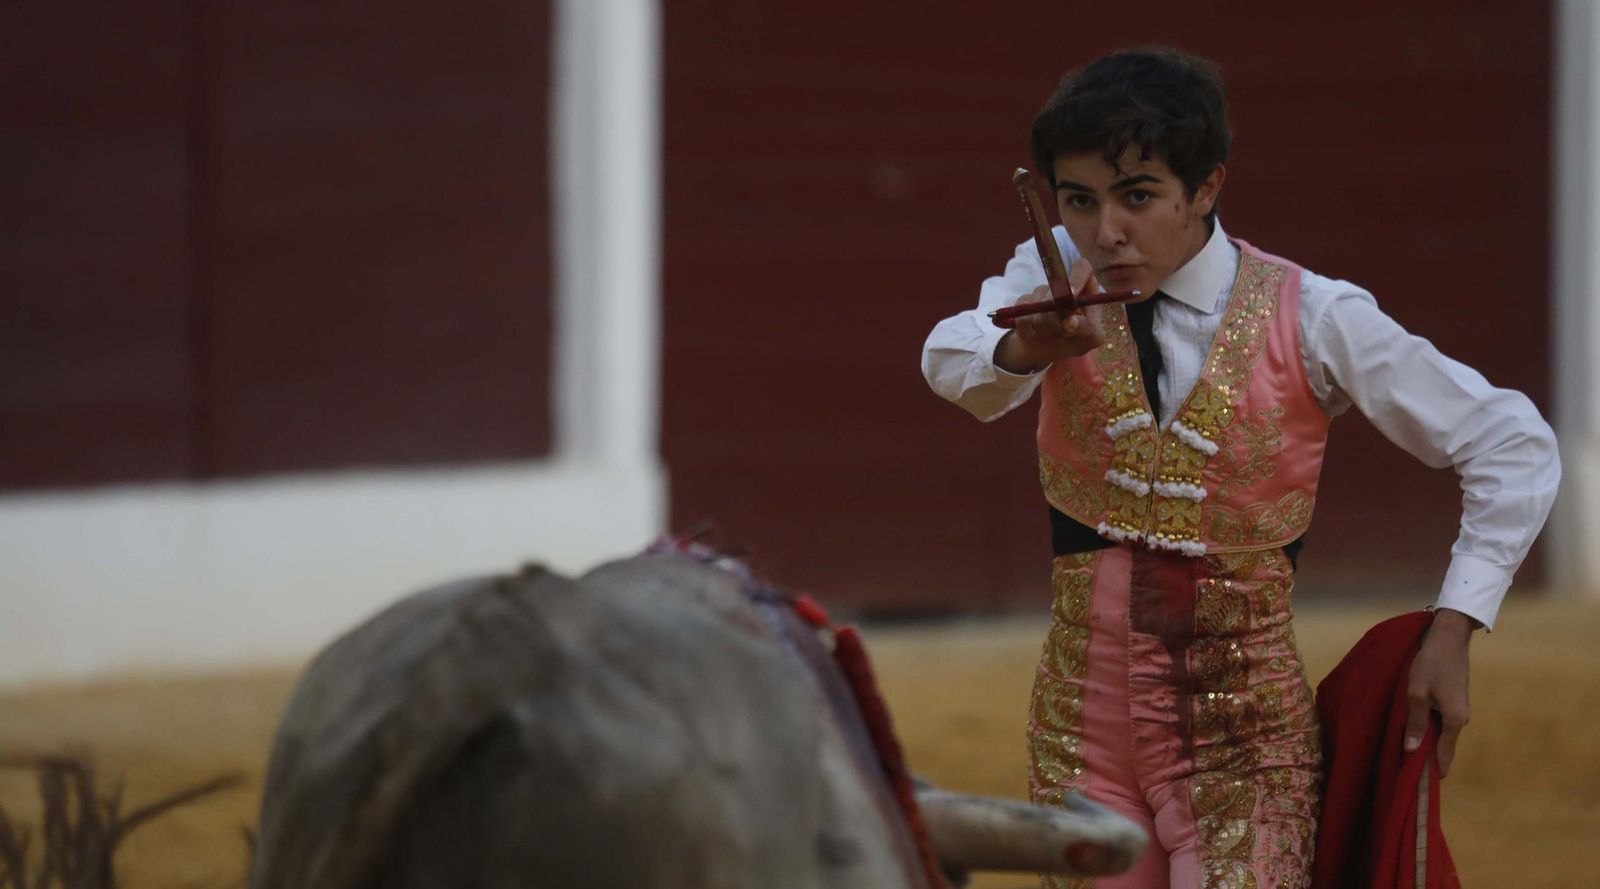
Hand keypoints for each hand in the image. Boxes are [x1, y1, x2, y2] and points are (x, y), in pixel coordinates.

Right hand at [994, 259, 1105, 373]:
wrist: (1050, 349)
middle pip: (1055, 286)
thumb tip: (1070, 321)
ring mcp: (1043, 293)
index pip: (1082, 268)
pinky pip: (1021, 308)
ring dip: (1042, 324)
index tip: (1072, 295)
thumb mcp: (1090, 338)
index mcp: (1086, 287)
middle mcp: (1064, 285)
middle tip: (1059, 331)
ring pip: (1037, 300)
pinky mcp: (1024, 302)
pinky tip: (1035, 334)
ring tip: (1049, 336)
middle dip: (1055, 312)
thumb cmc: (1079, 340)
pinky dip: (1026, 326)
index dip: (1076, 277)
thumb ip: (1084, 327)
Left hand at [1404, 608, 1476, 777]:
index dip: (1431, 771)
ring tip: (1406, 753)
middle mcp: (1461, 719)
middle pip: (1442, 746)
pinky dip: (1428, 728)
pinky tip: (1413, 730)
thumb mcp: (1416, 693)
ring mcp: (1459, 710)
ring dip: (1425, 741)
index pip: (1443, 755)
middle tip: (1406, 772)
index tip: (1420, 788)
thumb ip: (1415, 722)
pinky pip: (1440, 722)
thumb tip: (1411, 750)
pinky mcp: (1454, 701)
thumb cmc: (1430, 664)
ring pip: (1440, 733)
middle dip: (1426, 758)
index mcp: (1454, 721)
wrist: (1449, 638)